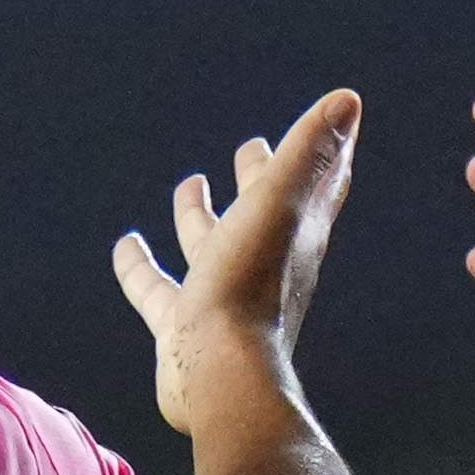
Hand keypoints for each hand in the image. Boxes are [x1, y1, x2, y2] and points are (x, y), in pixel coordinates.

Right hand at [109, 90, 361, 437]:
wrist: (220, 376)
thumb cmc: (251, 286)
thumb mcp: (279, 204)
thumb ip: (308, 152)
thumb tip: (348, 98)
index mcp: (293, 236)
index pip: (318, 186)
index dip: (325, 153)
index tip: (333, 122)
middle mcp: (261, 267)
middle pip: (263, 212)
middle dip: (259, 178)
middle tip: (250, 148)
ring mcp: (221, 298)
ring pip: (211, 246)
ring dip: (200, 216)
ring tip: (191, 184)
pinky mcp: (182, 328)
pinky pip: (157, 289)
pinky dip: (141, 267)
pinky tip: (127, 248)